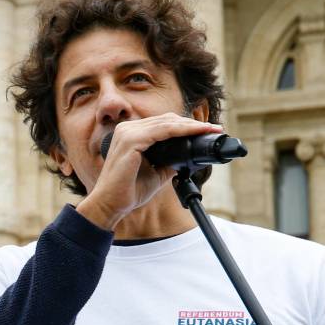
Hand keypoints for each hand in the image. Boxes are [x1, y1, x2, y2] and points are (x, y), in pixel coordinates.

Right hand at [74, 113, 221, 231]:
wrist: (109, 205)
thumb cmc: (128, 191)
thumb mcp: (156, 173)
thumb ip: (170, 161)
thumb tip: (189, 158)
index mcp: (131, 134)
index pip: (163, 124)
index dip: (186, 126)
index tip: (207, 131)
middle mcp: (127, 129)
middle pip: (167, 119)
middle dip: (193, 124)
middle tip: (215, 129)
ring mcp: (127, 133)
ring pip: (167, 122)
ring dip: (191, 126)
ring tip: (210, 130)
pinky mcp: (130, 140)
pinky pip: (162, 131)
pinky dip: (181, 131)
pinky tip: (196, 132)